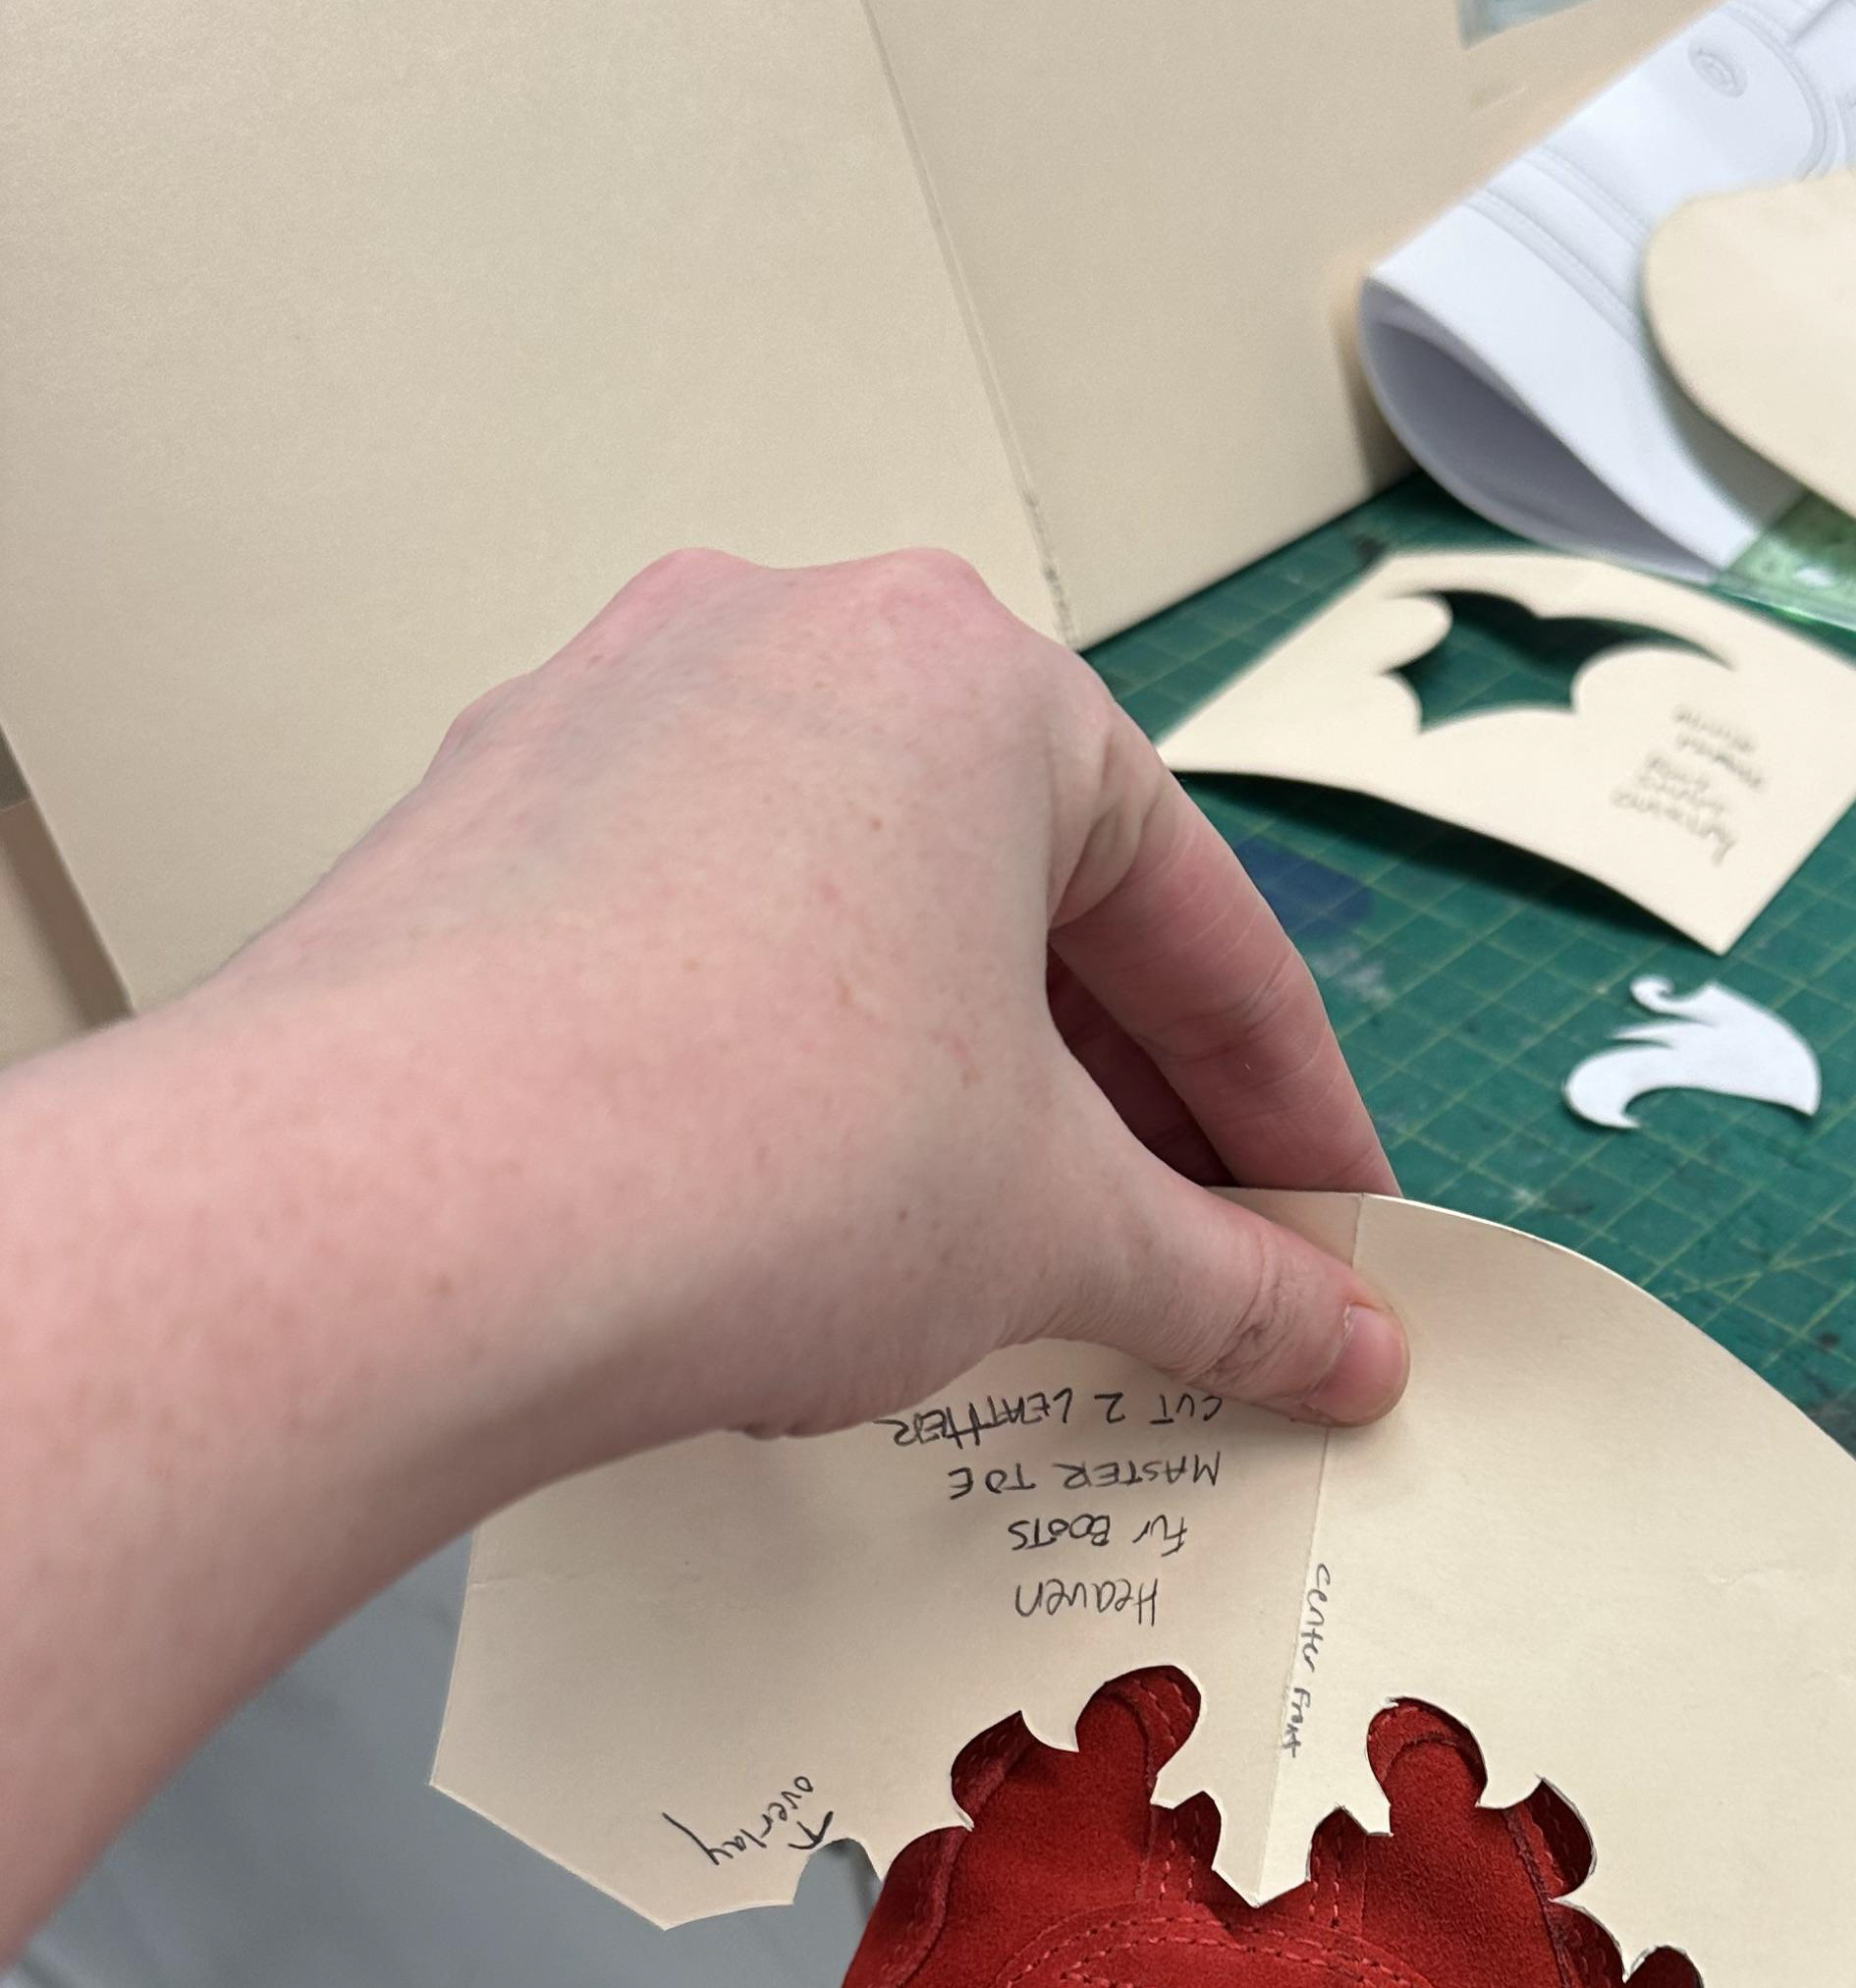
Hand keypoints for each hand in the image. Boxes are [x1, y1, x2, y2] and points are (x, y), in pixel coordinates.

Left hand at [0, 548, 1408, 1956]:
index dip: (1287, 1112)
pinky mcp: (478, 838)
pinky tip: (798, 1222)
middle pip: (1020, 900)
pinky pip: (698, 952)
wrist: (389, 1224)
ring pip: (851, 921)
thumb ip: (1223, 1283)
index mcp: (964, 675)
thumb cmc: (742, 1156)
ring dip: (953, 1087)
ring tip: (995, 1261)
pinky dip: (786, 1075)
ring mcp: (602, 724)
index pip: (1195, 918)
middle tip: (1184, 1262)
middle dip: (1119, 1100)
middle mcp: (776, 643)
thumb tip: (1335, 1344)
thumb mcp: (1052, 1236)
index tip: (1326, 1234)